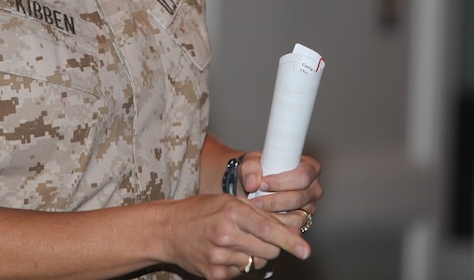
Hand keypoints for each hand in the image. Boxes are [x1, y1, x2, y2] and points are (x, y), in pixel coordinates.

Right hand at [159, 193, 309, 278]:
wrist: (168, 230)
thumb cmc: (200, 211)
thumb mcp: (228, 201)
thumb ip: (257, 213)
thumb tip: (289, 229)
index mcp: (232, 211)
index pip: (269, 230)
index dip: (291, 241)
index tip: (306, 251)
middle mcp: (226, 234)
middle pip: (269, 250)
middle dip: (272, 246)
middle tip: (258, 237)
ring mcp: (220, 257)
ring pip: (257, 263)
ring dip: (255, 255)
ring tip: (236, 242)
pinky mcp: (216, 274)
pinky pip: (242, 272)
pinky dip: (240, 264)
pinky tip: (225, 252)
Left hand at [240, 152, 321, 222]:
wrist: (255, 184)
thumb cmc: (259, 169)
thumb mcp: (252, 162)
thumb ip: (251, 169)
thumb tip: (252, 183)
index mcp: (309, 167)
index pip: (302, 176)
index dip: (281, 181)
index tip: (262, 184)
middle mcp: (314, 188)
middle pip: (299, 197)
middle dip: (275, 200)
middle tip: (255, 201)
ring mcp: (310, 206)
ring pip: (297, 216)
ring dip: (274, 214)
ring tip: (257, 211)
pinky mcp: (303, 221)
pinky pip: (293, 227)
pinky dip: (276, 224)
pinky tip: (263, 220)